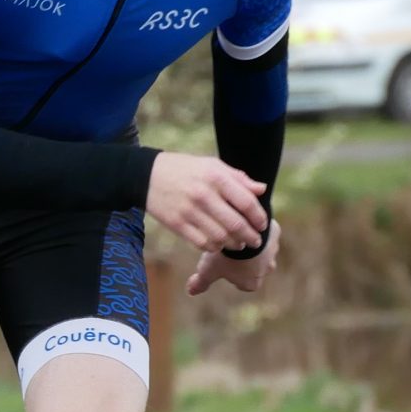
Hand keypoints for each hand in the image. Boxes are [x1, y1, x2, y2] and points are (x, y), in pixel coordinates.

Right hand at [145, 153, 267, 253]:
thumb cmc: (185, 169)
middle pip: (236, 224)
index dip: (259, 216)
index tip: (263, 224)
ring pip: (221, 237)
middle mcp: (203, 195)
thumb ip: (238, 178)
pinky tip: (220, 244)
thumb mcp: (212, 164)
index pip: (246, 202)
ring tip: (240, 244)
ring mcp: (189, 211)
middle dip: (251, 236)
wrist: (148, 175)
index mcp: (215, 177)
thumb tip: (262, 190)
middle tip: (256, 241)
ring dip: (234, 244)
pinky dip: (215, 247)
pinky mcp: (178, 225)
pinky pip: (203, 243)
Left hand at [188, 220, 279, 294]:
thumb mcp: (208, 270)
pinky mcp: (275, 233)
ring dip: (253, 244)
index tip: (224, 267)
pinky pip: (266, 231)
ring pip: (263, 249)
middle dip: (246, 261)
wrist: (243, 233)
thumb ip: (201, 281)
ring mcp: (273, 250)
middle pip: (256, 267)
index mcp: (252, 282)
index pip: (244, 283)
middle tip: (231, 250)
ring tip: (237, 234)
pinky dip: (257, 228)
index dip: (234, 276)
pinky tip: (244, 220)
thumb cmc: (224, 256)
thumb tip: (190, 291)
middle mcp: (267, 269)